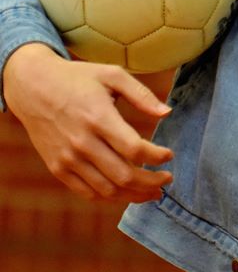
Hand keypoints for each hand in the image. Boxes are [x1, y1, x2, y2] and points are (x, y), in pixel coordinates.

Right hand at [3, 43, 173, 202]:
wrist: (34, 87)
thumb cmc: (78, 78)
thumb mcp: (112, 74)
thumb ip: (141, 94)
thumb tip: (167, 113)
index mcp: (98, 117)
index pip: (134, 148)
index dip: (157, 157)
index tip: (169, 156)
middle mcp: (82, 143)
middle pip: (124, 175)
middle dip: (151, 182)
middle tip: (167, 179)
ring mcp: (68, 159)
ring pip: (107, 190)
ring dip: (134, 195)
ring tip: (152, 191)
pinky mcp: (57, 168)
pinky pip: (87, 192)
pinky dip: (110, 196)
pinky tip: (126, 191)